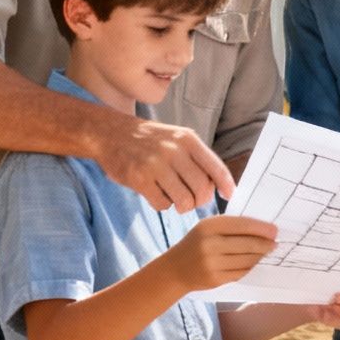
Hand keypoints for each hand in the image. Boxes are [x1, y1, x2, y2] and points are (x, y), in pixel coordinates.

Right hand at [95, 117, 236, 212]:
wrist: (110, 133)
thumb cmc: (149, 139)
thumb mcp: (176, 138)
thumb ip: (196, 157)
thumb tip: (217, 185)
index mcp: (187, 139)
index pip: (215, 167)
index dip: (225, 185)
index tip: (229, 196)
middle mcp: (174, 150)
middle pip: (201, 189)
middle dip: (200, 200)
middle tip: (192, 200)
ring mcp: (156, 165)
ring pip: (184, 200)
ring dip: (182, 206)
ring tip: (175, 199)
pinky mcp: (140, 179)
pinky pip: (162, 204)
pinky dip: (162, 205)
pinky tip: (156, 194)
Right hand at [163, 216, 275, 291]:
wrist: (175, 269)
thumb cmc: (196, 244)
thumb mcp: (207, 228)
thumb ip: (229, 227)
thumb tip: (261, 229)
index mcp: (208, 226)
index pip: (242, 225)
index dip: (261, 228)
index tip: (274, 230)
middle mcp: (209, 244)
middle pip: (247, 244)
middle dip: (265, 244)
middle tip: (275, 243)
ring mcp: (212, 263)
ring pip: (246, 260)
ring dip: (259, 256)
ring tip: (266, 252)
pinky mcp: (215, 279)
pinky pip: (241, 272)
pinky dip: (250, 266)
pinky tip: (254, 262)